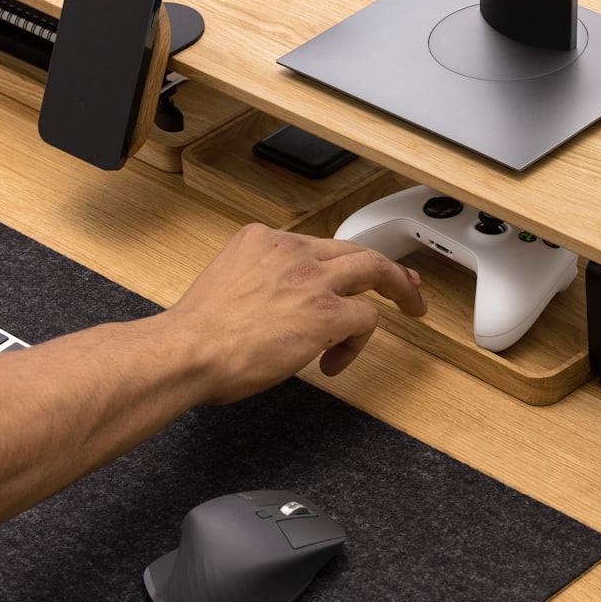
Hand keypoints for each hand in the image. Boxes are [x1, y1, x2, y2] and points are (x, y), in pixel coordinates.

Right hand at [166, 223, 425, 403]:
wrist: (188, 351)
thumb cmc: (196, 335)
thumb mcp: (226, 283)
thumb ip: (259, 282)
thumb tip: (277, 306)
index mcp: (262, 240)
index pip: (318, 246)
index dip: (344, 262)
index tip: (357, 273)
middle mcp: (291, 250)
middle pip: (355, 250)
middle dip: (388, 266)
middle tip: (408, 283)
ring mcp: (312, 279)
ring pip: (374, 270)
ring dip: (398, 290)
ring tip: (412, 309)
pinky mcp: (327, 312)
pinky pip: (365, 319)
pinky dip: (357, 342)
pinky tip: (334, 361)